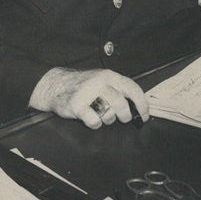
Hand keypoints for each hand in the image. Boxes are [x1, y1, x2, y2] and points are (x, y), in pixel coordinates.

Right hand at [29, 67, 150, 128]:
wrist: (56, 85)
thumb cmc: (84, 86)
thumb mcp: (103, 81)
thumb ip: (119, 90)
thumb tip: (139, 107)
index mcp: (109, 76)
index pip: (133, 89)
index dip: (142, 104)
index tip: (144, 116)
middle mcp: (99, 82)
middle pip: (121, 104)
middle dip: (125, 116)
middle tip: (124, 118)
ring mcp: (87, 93)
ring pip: (109, 114)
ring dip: (108, 120)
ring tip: (101, 114)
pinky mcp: (76, 105)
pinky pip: (94, 122)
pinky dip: (95, 124)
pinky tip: (90, 118)